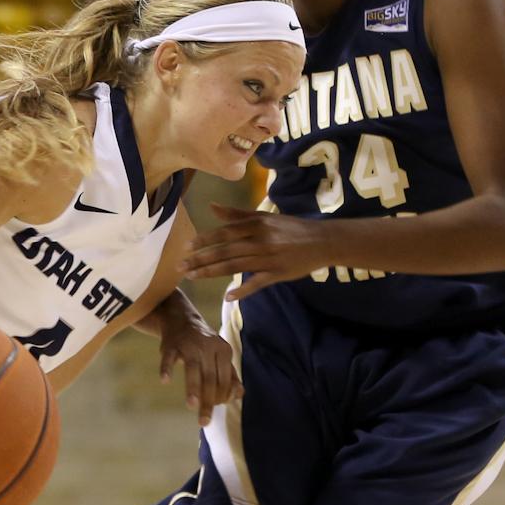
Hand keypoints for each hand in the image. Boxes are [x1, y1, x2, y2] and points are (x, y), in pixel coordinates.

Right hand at [159, 311, 240, 425]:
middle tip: (204, 421)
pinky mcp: (171, 345)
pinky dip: (167, 368)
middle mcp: (209, 347)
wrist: (181, 318)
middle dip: (208, 401)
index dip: (221, 396)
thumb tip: (238, 396)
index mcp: (224, 351)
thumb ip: (230, 376)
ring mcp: (189, 345)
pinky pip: (169, 358)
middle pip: (210, 378)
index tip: (214, 408)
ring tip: (192, 406)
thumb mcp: (220, 356)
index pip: (225, 379)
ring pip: (193, 370)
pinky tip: (166, 381)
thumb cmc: (203, 344)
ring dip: (193, 388)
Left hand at [182, 203, 334, 300]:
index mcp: (257, 225)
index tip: (187, 247)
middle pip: (226, 251)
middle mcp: (260, 241)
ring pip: (235, 266)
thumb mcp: (264, 217)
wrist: (323, 240)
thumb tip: (211, 207)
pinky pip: (257, 283)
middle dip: (201, 259)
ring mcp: (269, 258)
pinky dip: (243, 290)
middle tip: (181, 267)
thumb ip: (237, 214)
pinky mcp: (278, 274)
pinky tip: (228, 297)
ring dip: (212, 273)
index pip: (225, 233)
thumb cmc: (290, 228)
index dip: (205, 240)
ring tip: (192, 278)